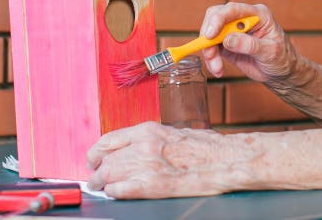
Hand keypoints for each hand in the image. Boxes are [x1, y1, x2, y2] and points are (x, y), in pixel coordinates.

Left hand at [87, 122, 245, 198]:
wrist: (226, 160)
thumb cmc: (207, 147)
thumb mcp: (174, 133)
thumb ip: (152, 139)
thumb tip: (135, 148)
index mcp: (148, 130)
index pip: (109, 139)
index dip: (97, 151)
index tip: (94, 158)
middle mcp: (143, 145)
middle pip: (106, 159)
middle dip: (97, 170)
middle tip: (95, 177)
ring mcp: (147, 166)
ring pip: (108, 175)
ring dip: (101, 183)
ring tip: (101, 187)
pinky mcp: (153, 186)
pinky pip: (121, 190)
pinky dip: (114, 192)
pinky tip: (115, 192)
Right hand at [199, 2, 297, 83]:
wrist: (281, 73)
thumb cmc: (282, 58)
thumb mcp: (270, 52)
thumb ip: (250, 45)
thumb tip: (228, 40)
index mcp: (257, 14)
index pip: (233, 9)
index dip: (218, 19)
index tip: (210, 35)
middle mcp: (243, 18)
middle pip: (216, 16)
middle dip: (208, 34)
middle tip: (209, 53)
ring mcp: (233, 30)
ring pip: (210, 32)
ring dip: (208, 50)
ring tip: (216, 67)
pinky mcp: (227, 43)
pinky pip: (211, 47)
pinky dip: (210, 58)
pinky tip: (218, 69)